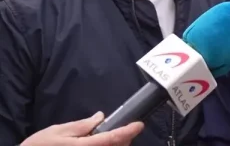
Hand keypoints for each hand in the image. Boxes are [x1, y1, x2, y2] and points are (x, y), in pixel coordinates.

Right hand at [21, 112, 143, 145]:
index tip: (139, 124)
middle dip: (124, 139)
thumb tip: (100, 117)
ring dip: (117, 145)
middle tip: (126, 129)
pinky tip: (102, 143)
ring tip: (114, 137)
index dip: (129, 131)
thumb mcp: (59, 131)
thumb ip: (82, 125)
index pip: (113, 138)